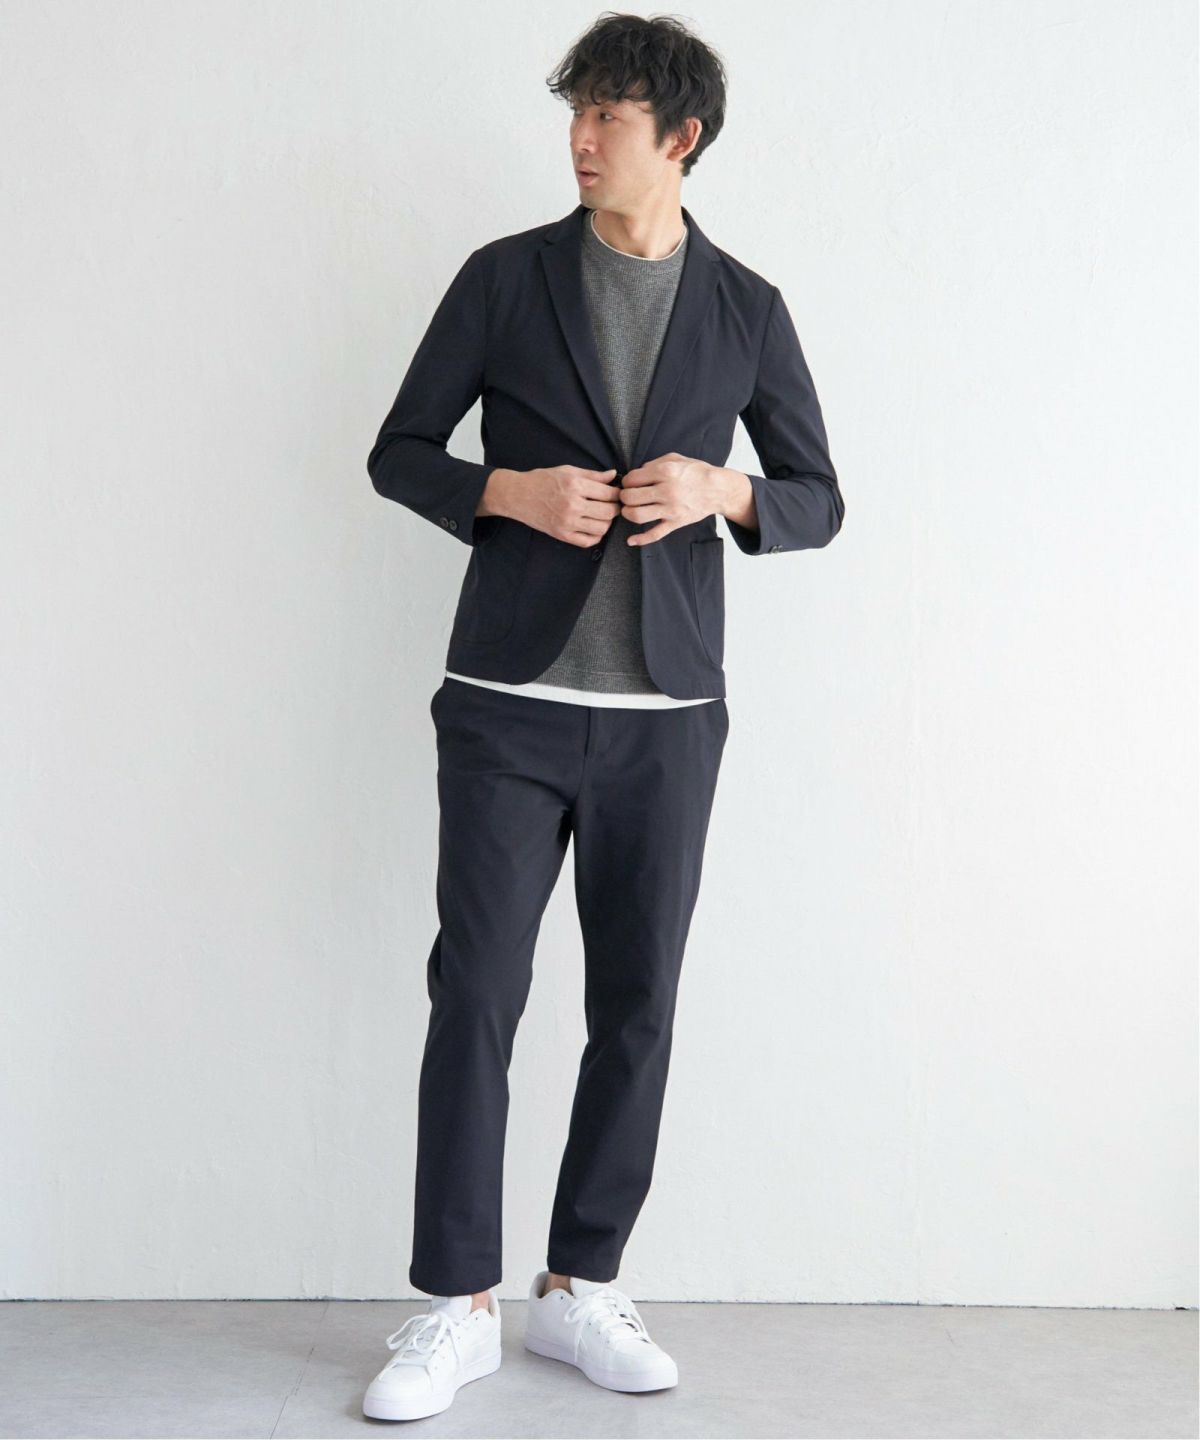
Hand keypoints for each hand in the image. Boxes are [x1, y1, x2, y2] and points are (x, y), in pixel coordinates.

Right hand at [497, 464, 621, 546]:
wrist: (518, 495)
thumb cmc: (542, 480)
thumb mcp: (568, 471)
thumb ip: (592, 475)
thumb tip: (612, 475)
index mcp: (575, 486)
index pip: (608, 494)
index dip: (617, 494)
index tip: (616, 494)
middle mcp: (572, 505)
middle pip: (608, 512)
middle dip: (615, 508)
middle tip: (613, 505)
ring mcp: (567, 522)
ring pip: (601, 528)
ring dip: (607, 523)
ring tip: (602, 516)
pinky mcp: (562, 535)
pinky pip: (587, 541)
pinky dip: (596, 537)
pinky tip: (593, 528)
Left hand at [618, 453, 727, 544]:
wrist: (718, 489)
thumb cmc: (697, 472)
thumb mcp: (676, 459)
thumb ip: (655, 463)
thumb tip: (638, 472)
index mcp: (665, 472)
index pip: (632, 479)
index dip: (626, 481)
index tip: (629, 483)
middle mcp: (666, 491)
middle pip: (630, 497)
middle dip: (624, 497)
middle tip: (627, 496)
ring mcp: (671, 509)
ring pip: (638, 516)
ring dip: (628, 513)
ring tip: (629, 510)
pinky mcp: (675, 522)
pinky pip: (655, 534)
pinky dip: (641, 539)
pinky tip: (631, 540)